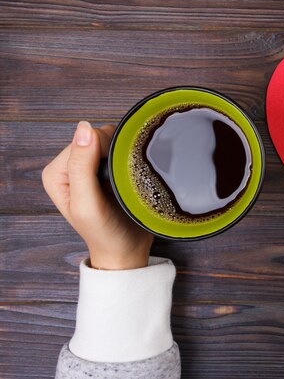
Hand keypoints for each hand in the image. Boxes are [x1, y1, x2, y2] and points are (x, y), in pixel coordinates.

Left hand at [42, 121, 153, 269]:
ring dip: (123, 156)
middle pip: (97, 137)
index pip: (84, 138)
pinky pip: (121, 151)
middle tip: (118, 181)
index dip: (102, 152)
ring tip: (124, 179)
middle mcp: (71, 167)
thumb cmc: (105, 233)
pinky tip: (130, 175)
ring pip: (111, 142)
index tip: (110, 178)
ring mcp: (90, 169)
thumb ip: (81, 166)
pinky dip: (129, 158)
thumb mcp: (87, 203)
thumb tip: (85, 128)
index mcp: (57, 172)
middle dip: (113, 154)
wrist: (125, 251)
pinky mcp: (107, 171)